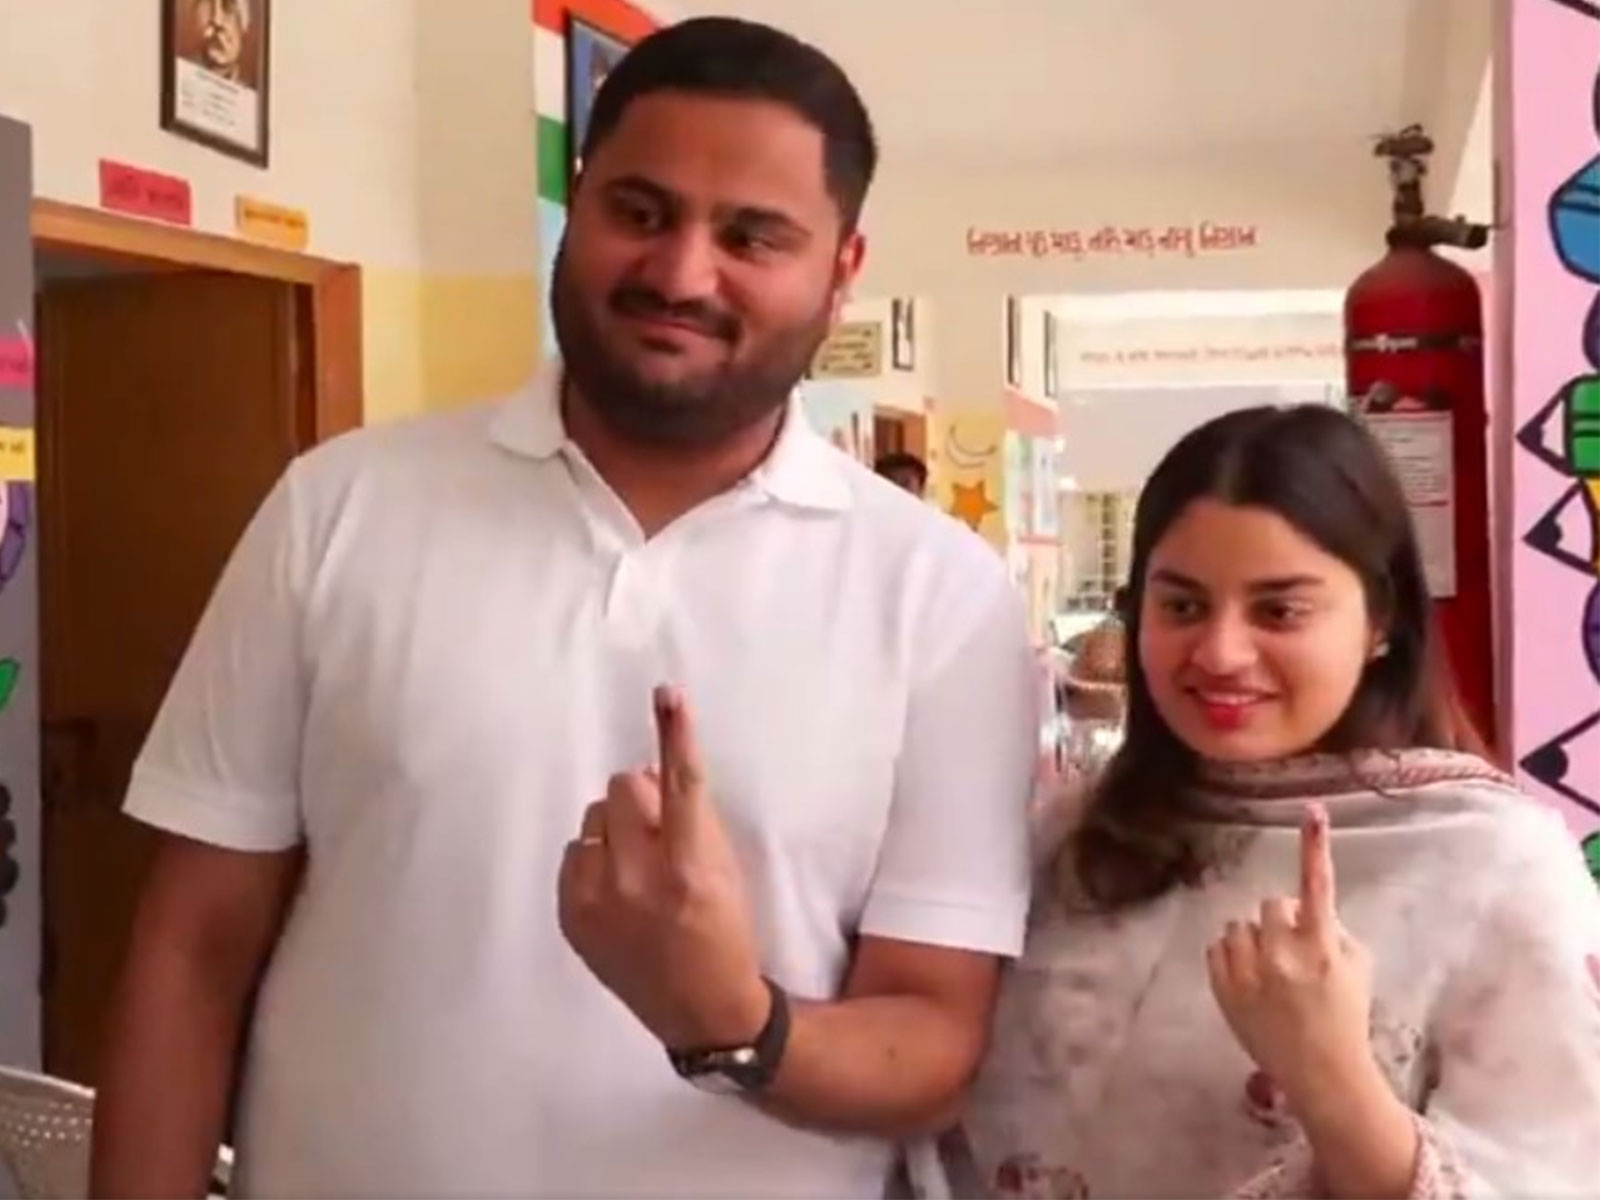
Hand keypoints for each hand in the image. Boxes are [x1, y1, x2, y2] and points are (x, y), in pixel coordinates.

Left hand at [557, 684, 768, 1049]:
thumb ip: (693, 819)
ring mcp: (597, 899)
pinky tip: (616, 891)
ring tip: (637, 868)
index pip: (683, 783)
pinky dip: (595, 861)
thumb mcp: (726, 871)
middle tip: (659, 830)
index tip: (668, 694)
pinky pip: (574, 852)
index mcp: (689, 865)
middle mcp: (638, 879)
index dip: (676, 734)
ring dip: (615, 830)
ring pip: (593, 817)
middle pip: (623, 786)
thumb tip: (651, 771)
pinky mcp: (570, 915)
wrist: (702, 1010)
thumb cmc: (724, 931)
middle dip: (641, 798)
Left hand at [1206, 804, 1378, 1113]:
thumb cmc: (1344, 1015)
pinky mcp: (1223, 987)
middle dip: (1282, 921)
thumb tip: (1305, 907)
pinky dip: (1232, 957)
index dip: (1316, 846)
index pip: (1317, 885)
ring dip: (1254, 939)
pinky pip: (1217, 946)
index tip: (1313, 811)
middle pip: (1271, 904)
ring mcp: (1248, 971)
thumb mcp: (1357, 968)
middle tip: (1293, 951)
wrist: (1320, 1072)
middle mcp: (1282, 954)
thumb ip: (1333, 929)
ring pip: (1239, 924)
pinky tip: (1251, 981)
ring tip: (1271, 972)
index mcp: (1321, 946)